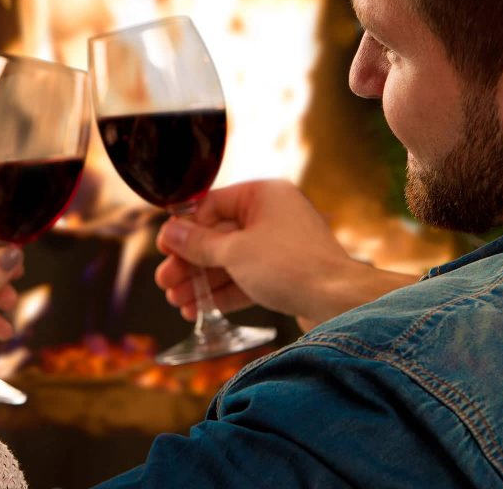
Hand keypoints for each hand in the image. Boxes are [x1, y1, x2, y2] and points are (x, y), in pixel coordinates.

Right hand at [155, 180, 416, 328]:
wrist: (338, 302)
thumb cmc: (291, 266)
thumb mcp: (235, 252)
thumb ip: (199, 243)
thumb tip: (171, 231)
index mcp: (264, 194)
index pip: (212, 205)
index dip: (185, 228)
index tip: (164, 248)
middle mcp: (273, 215)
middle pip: (219, 236)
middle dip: (190, 262)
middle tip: (165, 281)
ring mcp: (280, 246)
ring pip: (230, 261)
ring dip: (202, 282)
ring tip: (178, 302)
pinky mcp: (285, 273)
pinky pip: (246, 278)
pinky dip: (223, 292)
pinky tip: (199, 308)